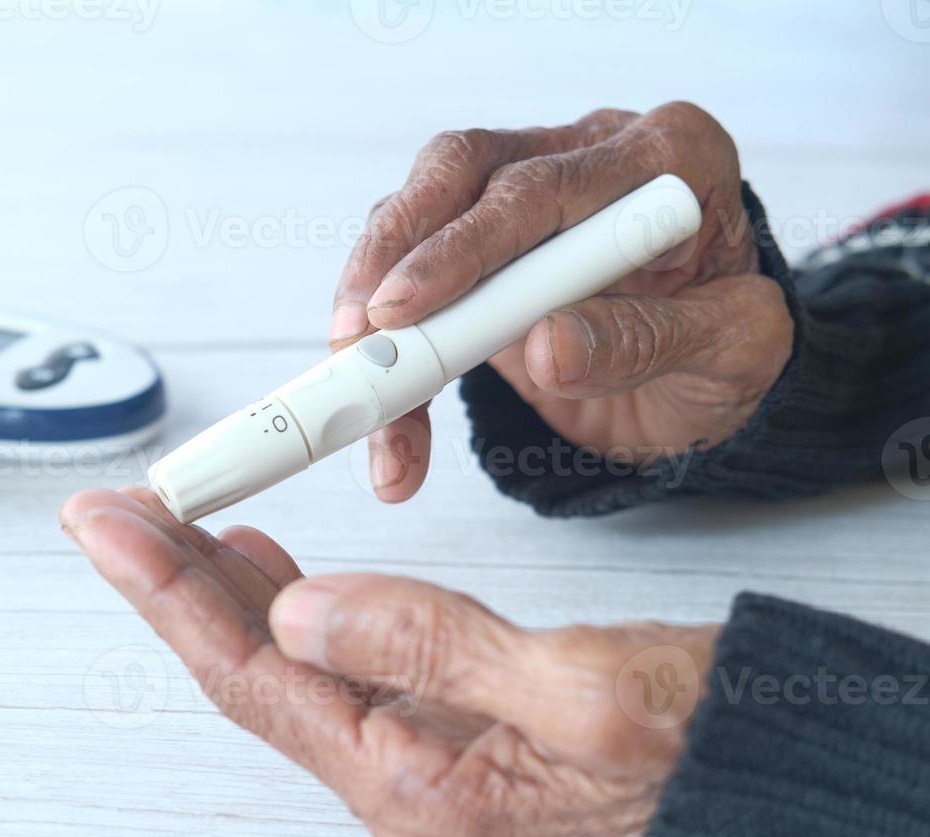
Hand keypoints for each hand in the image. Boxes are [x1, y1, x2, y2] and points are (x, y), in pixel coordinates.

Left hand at [62, 488, 718, 836]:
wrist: (773, 778)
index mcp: (418, 786)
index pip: (256, 676)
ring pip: (291, 668)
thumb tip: (297, 611)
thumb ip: (428, 646)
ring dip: (225, 593)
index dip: (172, 593)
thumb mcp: (577, 683)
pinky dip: (295, 609)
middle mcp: (401, 789)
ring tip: (169, 522)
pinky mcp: (446, 740)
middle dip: (175, 585)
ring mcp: (420, 769)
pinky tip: (265, 569)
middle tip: (111, 509)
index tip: (109, 522)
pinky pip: (341, 670)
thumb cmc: (703, 739)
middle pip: (254, 673)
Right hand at [333, 101, 792, 500]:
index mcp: (665, 160)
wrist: (712, 380)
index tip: (408, 308)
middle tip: (356, 339)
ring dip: (370, 310)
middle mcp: (584, 158)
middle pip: (458, 175)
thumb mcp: (730, 353)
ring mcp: (522, 199)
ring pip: (415, 221)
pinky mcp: (477, 252)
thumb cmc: (734, 352)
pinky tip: (388, 425)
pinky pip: (407, 284)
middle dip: (391, 260)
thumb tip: (546, 345)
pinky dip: (386, 357)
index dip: (464, 245)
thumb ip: (647, 341)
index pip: (542, 186)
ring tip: (359, 402)